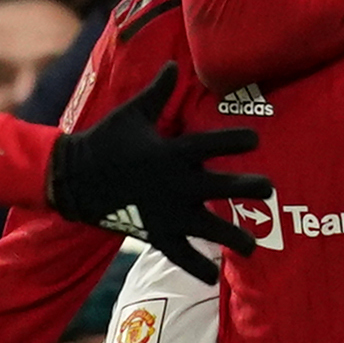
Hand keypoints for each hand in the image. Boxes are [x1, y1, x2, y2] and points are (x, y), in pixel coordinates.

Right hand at [44, 65, 269, 285]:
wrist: (73, 178)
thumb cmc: (104, 141)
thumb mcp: (131, 114)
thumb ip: (158, 92)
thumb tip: (174, 64)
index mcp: (171, 153)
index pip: (211, 143)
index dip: (236, 140)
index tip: (256, 140)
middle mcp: (175, 184)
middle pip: (220, 187)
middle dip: (248, 188)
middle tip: (270, 189)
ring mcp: (166, 212)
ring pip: (208, 228)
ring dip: (233, 237)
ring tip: (252, 247)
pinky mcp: (154, 233)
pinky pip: (180, 254)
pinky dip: (196, 268)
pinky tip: (213, 278)